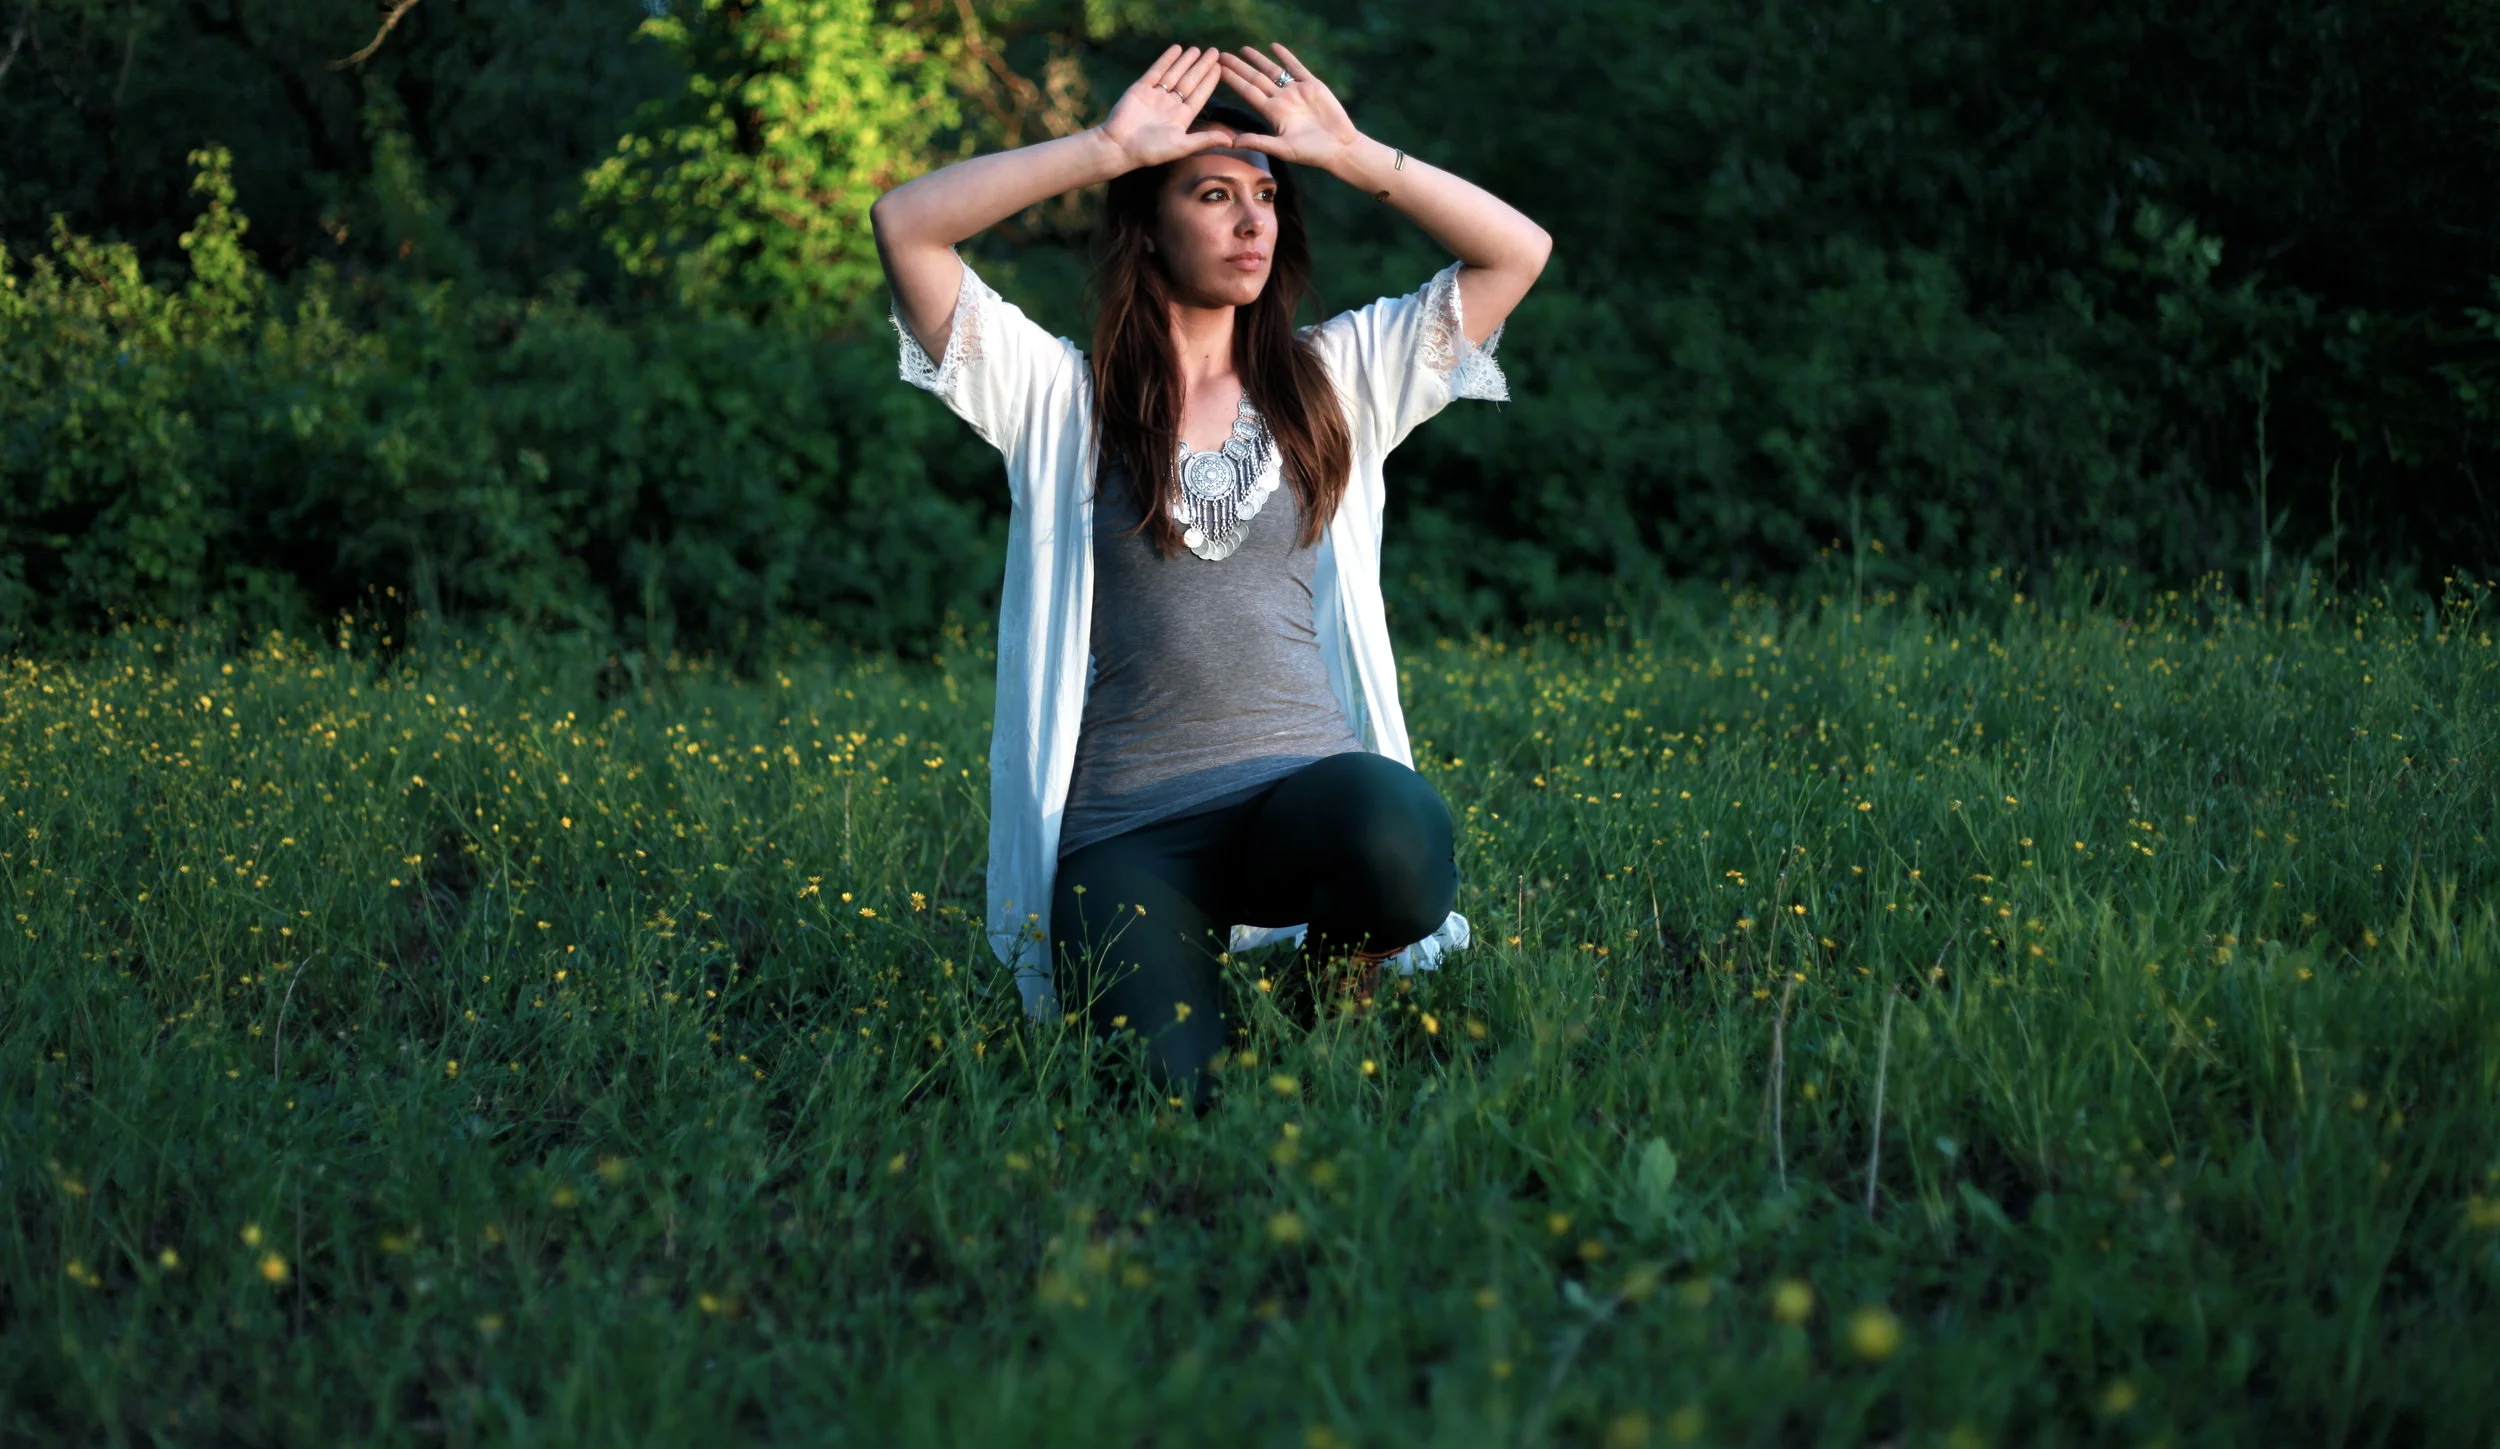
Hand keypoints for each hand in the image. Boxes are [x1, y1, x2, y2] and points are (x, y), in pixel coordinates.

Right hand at [1098, 45, 1232, 169]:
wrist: (1118, 146)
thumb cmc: (1150, 151)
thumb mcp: (1181, 146)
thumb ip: (1205, 140)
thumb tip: (1232, 141)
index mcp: (1181, 118)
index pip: (1199, 95)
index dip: (1210, 81)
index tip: (1221, 68)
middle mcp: (1169, 105)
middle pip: (1190, 82)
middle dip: (1202, 67)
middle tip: (1215, 52)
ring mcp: (1155, 96)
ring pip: (1174, 74)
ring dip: (1186, 61)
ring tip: (1198, 49)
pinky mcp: (1140, 89)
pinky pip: (1156, 71)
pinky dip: (1166, 60)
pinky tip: (1177, 49)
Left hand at [1216, 44, 1362, 172]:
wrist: (1339, 147)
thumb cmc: (1312, 153)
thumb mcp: (1283, 149)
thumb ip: (1259, 142)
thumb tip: (1232, 143)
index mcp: (1272, 113)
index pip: (1248, 92)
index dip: (1233, 80)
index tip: (1218, 70)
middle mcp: (1281, 100)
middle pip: (1255, 79)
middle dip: (1239, 67)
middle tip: (1221, 56)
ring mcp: (1296, 92)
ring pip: (1273, 71)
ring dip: (1258, 60)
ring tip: (1243, 49)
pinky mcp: (1312, 85)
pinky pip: (1296, 67)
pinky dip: (1285, 57)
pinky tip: (1274, 47)